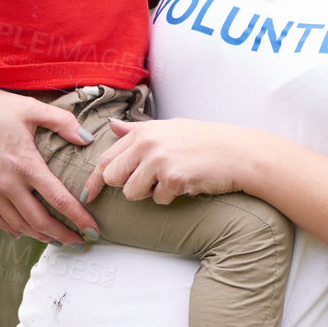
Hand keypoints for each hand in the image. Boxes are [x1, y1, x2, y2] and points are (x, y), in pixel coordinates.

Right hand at [0, 82, 100, 244]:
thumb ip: (63, 122)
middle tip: (79, 243)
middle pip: (40, 220)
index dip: (79, 218)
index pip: (59, 200)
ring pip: (18, 225)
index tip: (93, 230)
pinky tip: (23, 231)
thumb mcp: (31, 108)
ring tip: (57, 240)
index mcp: (25, 164)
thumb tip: (88, 139)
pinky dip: (12, 229)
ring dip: (40, 235)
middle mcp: (7, 183)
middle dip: (63, 235)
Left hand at [80, 118, 251, 204]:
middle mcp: (147, 143)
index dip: (94, 180)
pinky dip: (171, 197)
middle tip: (149, 182)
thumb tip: (113, 126)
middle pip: (113, 178)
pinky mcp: (173, 178)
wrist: (239, 152)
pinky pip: (158, 200)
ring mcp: (159, 160)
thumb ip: (137, 130)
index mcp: (143, 131)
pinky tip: (187, 183)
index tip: (88, 195)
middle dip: (127, 185)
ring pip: (132, 193)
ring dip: (149, 193)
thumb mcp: (169, 128)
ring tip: (171, 179)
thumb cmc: (206, 141)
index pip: (106, 158)